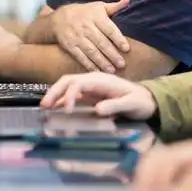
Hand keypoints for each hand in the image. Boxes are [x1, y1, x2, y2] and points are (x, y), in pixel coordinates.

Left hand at [0, 25, 22, 73]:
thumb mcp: (3, 33)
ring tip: (14, 56)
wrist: (16, 60)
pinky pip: (3, 70)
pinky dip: (7, 67)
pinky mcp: (0, 76)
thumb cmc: (9, 44)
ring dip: (3, 60)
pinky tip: (15, 63)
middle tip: (9, 48)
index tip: (3, 41)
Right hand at [40, 71, 156, 119]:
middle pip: (69, 81)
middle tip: (43, 106)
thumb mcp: (131, 104)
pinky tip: (54, 110)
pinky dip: (61, 101)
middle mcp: (94, 81)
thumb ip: (116, 106)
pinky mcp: (90, 96)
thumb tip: (97, 110)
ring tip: (44, 108)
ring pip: (67, 87)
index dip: (70, 95)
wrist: (147, 101)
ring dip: (55, 95)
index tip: (67, 111)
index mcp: (102, 80)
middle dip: (55, 91)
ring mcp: (91, 88)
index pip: (79, 82)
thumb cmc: (141, 102)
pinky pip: (72, 96)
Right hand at [51, 0, 130, 72]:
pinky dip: (89, 65)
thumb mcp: (99, 6)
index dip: (118, 39)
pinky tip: (98, 72)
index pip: (109, 29)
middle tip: (122, 64)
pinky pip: (80, 57)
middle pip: (101, 42)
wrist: (59, 18)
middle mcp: (86, 27)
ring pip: (91, 51)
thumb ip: (115, 6)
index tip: (127, 49)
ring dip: (102, 62)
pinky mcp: (69, 46)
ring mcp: (77, 37)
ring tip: (112, 71)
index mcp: (96, 17)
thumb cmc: (85, 12)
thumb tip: (128, 0)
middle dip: (112, 54)